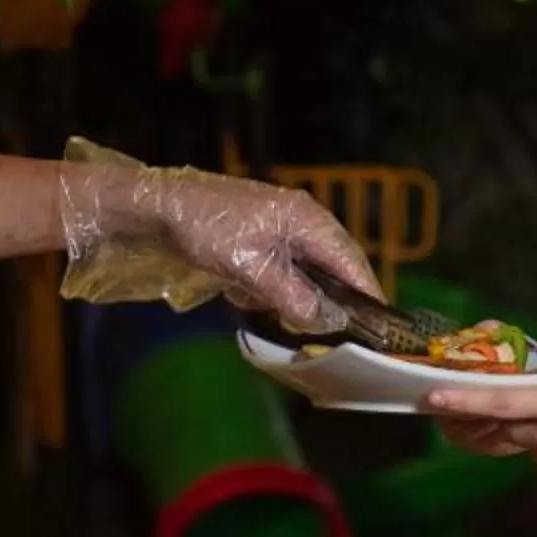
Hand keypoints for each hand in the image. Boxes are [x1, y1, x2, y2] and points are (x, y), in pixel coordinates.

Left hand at [57, 139, 377, 332]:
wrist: (157, 205)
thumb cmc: (205, 228)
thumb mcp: (250, 268)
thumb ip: (290, 296)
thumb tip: (324, 320)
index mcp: (306, 219)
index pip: (350, 260)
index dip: (367, 292)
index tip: (380, 323)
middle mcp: (301, 220)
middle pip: (332, 267)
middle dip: (326, 299)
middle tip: (326, 330)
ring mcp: (279, 228)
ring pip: (303, 273)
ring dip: (287, 295)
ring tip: (260, 302)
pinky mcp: (259, 238)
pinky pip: (277, 271)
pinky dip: (264, 287)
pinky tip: (239, 291)